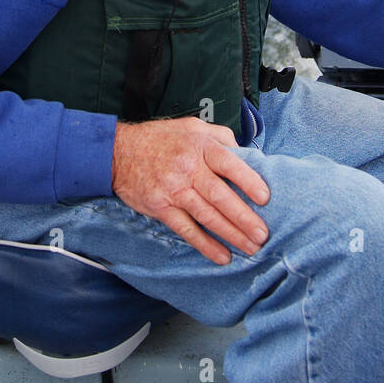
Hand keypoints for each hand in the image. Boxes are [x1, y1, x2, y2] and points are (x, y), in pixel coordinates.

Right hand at [112, 116, 270, 264]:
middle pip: (220, 196)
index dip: (248, 181)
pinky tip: (221, 256)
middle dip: (244, 217)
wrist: (118, 152)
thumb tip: (245, 154)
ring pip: (206, 216)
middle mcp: (188, 169)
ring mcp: (174, 190)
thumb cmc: (160, 139)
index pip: (229, 164)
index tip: (265, 198)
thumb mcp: (192, 126)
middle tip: (262, 234)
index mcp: (200, 147)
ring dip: (230, 234)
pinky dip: (205, 245)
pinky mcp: (162, 208)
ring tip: (250, 248)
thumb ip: (220, 136)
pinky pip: (187, 230)